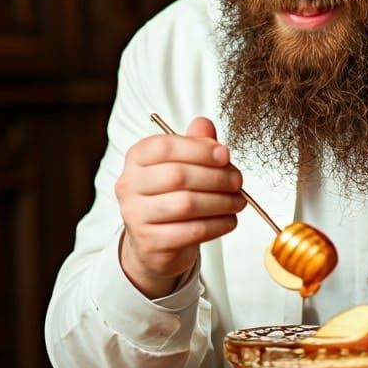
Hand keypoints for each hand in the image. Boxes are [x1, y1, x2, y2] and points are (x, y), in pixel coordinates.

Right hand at [115, 116, 244, 298]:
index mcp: (137, 158)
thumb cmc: (171, 195)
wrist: (154, 241)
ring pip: (186, 205)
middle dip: (216, 177)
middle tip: (238, 181)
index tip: (225, 155)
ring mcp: (136, 216)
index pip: (165, 147)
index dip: (199, 149)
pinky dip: (217, 225)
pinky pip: (191, 231)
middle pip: (178, 176)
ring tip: (238, 201)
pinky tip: (230, 219)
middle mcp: (129, 185)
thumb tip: (204, 125)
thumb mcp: (182, 164)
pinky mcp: (150, 242)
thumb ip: (194, 143)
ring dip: (221, 202)